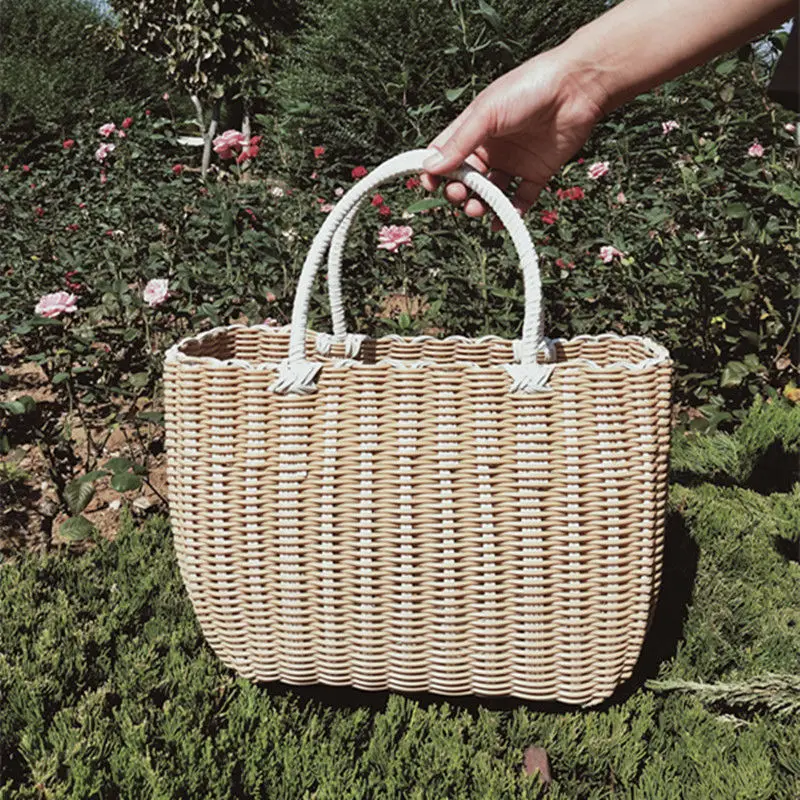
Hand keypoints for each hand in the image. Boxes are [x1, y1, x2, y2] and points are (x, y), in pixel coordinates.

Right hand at [420, 49, 606, 223]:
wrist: (578, 87)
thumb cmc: (529, 88)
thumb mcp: (487, 113)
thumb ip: (459, 143)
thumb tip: (430, 168)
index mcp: (475, 129)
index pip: (446, 155)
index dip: (435, 171)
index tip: (429, 185)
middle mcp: (493, 148)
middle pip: (467, 179)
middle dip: (458, 192)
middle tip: (459, 196)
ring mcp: (514, 162)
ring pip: (491, 193)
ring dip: (481, 206)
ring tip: (478, 210)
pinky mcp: (538, 173)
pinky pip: (520, 200)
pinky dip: (511, 213)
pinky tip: (502, 220)